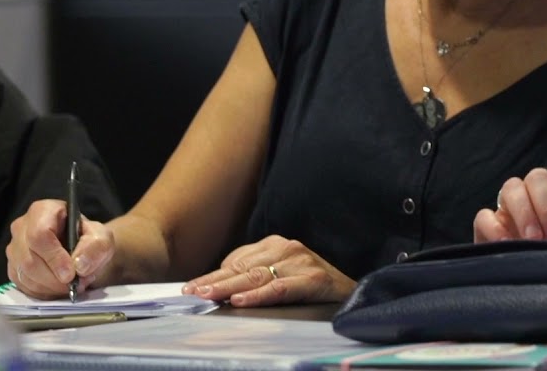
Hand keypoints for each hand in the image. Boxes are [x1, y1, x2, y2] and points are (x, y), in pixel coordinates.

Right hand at [7, 199, 114, 298]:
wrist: (82, 252)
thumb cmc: (89, 240)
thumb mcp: (101, 238)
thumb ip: (95, 248)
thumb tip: (79, 266)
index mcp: (42, 211)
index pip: (39, 234)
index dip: (54, 257)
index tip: (70, 274)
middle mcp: (22, 227)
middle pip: (29, 259)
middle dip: (54, 278)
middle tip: (76, 284)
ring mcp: (14, 249)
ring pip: (25, 275)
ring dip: (51, 287)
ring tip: (72, 284)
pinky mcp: (13, 268)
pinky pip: (23, 286)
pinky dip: (43, 292)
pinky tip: (59, 288)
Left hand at [180, 235, 356, 306]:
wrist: (355, 290)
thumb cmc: (313, 285)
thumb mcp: (282, 273)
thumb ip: (255, 274)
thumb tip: (219, 286)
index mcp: (276, 244)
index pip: (236, 261)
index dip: (212, 275)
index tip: (190, 288)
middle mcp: (286, 248)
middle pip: (242, 269)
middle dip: (213, 282)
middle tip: (191, 293)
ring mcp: (300, 262)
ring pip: (256, 277)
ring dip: (228, 288)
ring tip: (207, 296)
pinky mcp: (313, 279)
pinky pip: (280, 289)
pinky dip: (258, 296)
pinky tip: (240, 301)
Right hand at [474, 168, 546, 242]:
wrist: (521, 281)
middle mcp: (532, 199)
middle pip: (539, 178)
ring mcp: (507, 209)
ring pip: (512, 186)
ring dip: (524, 212)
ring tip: (531, 241)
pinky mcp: (485, 225)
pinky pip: (484, 215)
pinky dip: (495, 228)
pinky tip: (507, 245)